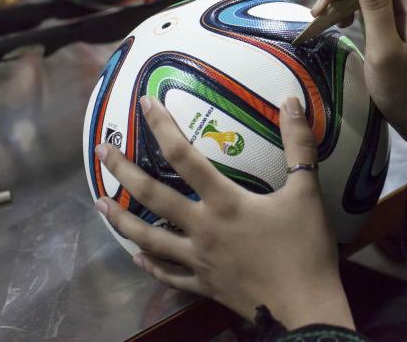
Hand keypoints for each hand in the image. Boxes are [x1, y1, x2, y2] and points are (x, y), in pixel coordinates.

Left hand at [94, 96, 354, 330]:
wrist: (305, 305)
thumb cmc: (305, 247)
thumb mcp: (307, 190)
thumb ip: (299, 145)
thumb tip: (291, 101)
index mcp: (224, 202)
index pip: (184, 157)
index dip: (162, 127)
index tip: (144, 103)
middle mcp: (202, 228)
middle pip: (153, 196)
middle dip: (123, 171)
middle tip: (100, 151)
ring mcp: (199, 260)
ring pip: (149, 238)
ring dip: (121, 219)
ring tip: (99, 204)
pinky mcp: (204, 284)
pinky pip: (169, 273)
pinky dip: (150, 264)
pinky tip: (137, 257)